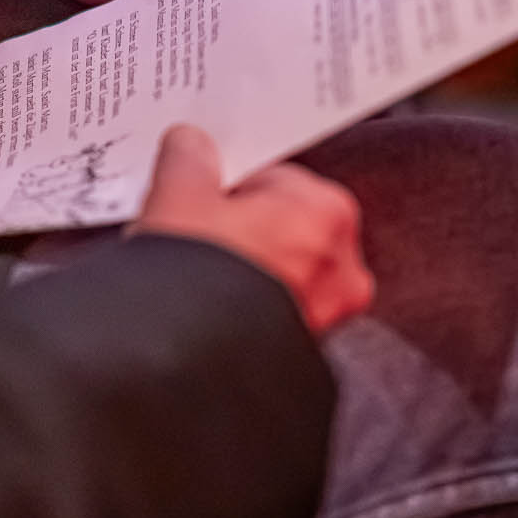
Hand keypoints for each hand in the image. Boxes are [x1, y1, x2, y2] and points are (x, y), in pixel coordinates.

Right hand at [134, 126, 373, 333]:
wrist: (177, 370)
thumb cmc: (192, 291)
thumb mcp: (177, 199)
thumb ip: (190, 160)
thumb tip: (192, 146)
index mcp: (328, 214)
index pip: (277, 178)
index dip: (230, 184)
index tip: (205, 191)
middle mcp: (341, 266)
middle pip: (280, 224)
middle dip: (239, 226)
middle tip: (194, 232)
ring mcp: (326, 315)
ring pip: (278, 269)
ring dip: (243, 267)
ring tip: (195, 271)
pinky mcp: (304, 352)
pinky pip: (272, 309)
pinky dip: (246, 304)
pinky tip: (207, 303)